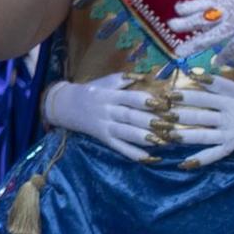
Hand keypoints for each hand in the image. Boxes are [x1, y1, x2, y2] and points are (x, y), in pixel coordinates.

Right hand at [42, 74, 161, 160]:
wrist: (64, 105)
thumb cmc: (90, 91)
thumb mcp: (104, 81)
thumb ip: (124, 79)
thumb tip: (145, 75)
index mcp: (109, 95)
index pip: (130, 98)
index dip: (146, 101)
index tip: (163, 103)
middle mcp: (108, 111)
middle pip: (130, 117)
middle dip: (150, 121)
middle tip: (169, 125)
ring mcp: (105, 126)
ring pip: (126, 133)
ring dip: (144, 137)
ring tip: (162, 141)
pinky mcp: (104, 139)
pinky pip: (119, 147)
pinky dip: (133, 153)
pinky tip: (148, 158)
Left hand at [170, 0, 233, 59]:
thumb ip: (219, 2)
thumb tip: (201, 8)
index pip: (199, 2)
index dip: (187, 7)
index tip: (176, 10)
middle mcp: (226, 11)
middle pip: (200, 18)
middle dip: (185, 23)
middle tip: (170, 27)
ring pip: (211, 35)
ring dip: (194, 43)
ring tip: (179, 51)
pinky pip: (233, 47)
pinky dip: (224, 56)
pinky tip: (214, 63)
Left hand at [170, 74, 233, 165]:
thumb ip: (219, 83)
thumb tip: (195, 73)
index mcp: (230, 101)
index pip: (204, 97)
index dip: (186, 95)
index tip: (167, 94)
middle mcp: (230, 118)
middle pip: (200, 116)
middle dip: (178, 115)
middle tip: (158, 114)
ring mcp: (232, 134)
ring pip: (204, 135)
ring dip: (183, 135)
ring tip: (164, 134)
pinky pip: (216, 154)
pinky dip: (201, 159)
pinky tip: (185, 163)